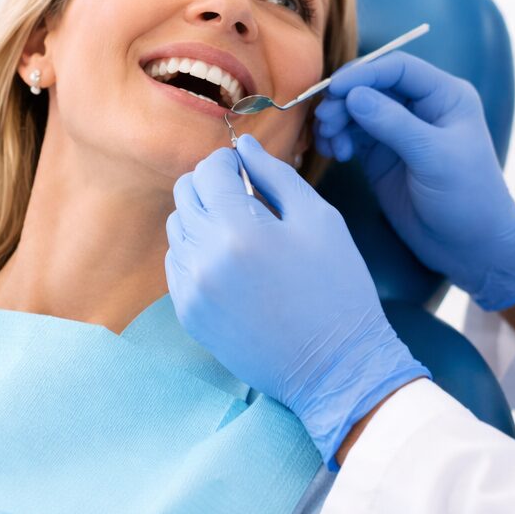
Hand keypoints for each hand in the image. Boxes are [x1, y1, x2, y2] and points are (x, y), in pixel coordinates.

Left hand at [165, 135, 429, 466]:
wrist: (336, 367)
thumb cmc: (337, 289)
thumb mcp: (319, 219)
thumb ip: (276, 176)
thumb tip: (245, 146)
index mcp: (239, 229)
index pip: (208, 170)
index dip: (228, 160)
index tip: (245, 167)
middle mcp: (205, 257)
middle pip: (185, 195)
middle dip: (212, 185)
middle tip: (244, 196)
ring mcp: (192, 290)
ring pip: (177, 228)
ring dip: (202, 218)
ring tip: (240, 233)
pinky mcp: (188, 315)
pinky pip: (177, 265)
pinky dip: (197, 253)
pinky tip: (231, 263)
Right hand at [313, 52, 514, 311]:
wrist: (471, 247)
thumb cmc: (467, 197)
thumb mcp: (434, 157)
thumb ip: (394, 124)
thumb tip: (353, 95)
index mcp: (445, 96)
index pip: (399, 69)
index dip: (364, 73)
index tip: (335, 89)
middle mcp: (422, 107)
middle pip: (373, 86)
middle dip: (345, 99)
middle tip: (325, 120)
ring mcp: (400, 131)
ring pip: (358, 110)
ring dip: (338, 120)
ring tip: (328, 141)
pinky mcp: (383, 155)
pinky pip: (353, 135)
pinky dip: (339, 138)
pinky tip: (336, 152)